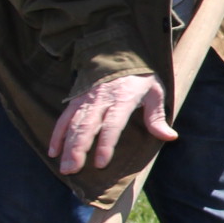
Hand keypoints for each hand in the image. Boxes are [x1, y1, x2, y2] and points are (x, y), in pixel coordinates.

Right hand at [47, 71, 178, 173]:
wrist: (119, 52)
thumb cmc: (140, 77)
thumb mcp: (154, 92)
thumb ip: (157, 117)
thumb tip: (170, 137)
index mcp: (123, 98)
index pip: (112, 124)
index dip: (106, 144)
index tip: (101, 163)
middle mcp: (101, 99)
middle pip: (87, 126)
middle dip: (78, 149)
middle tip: (72, 169)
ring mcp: (86, 100)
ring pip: (73, 124)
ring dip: (67, 146)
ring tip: (65, 167)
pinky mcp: (76, 99)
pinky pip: (64, 118)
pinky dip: (58, 134)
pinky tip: (53, 151)